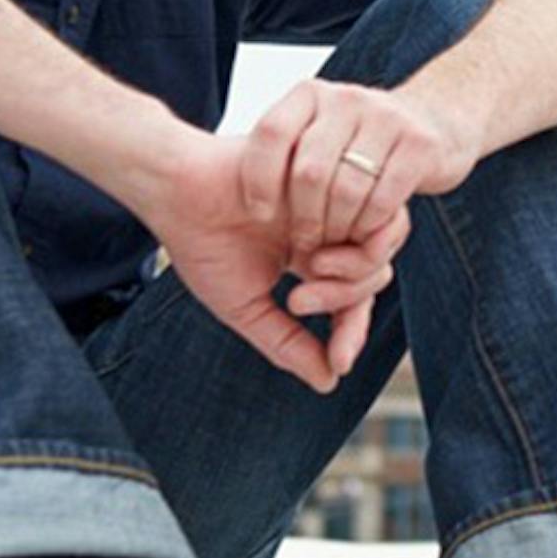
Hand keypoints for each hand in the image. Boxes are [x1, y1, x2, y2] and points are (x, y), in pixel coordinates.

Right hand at [145, 133, 407, 392]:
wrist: (176, 190)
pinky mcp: (335, 175)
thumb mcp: (246, 307)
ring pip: (380, 247)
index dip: (351, 334)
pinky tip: (312, 247)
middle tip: (298, 301)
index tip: (340, 361)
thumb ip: (288, 344)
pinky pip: (376, 211)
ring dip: (353, 273)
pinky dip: (356, 238)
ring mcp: (333, 202)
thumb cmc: (202, 245)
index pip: (353, 302)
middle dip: (345, 302)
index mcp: (313, 260)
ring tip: (308, 272)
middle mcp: (330, 231)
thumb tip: (329, 382)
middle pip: (374, 276)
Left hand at [243, 80, 480, 256]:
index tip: (257, 215)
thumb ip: (283, 153)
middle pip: (308, 172)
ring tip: (332, 246)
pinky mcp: (420, 145)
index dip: (257, 179)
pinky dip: (370, 227)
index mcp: (310, 95)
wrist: (439, 120)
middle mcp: (346, 99)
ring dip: (337, 230)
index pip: (271, 134)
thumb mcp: (318, 133)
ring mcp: (386, 119)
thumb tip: (222, 192)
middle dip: (303, 219)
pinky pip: (384, 199)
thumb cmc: (361, 143)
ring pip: (347, 190)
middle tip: (303, 246)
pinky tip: (364, 235)